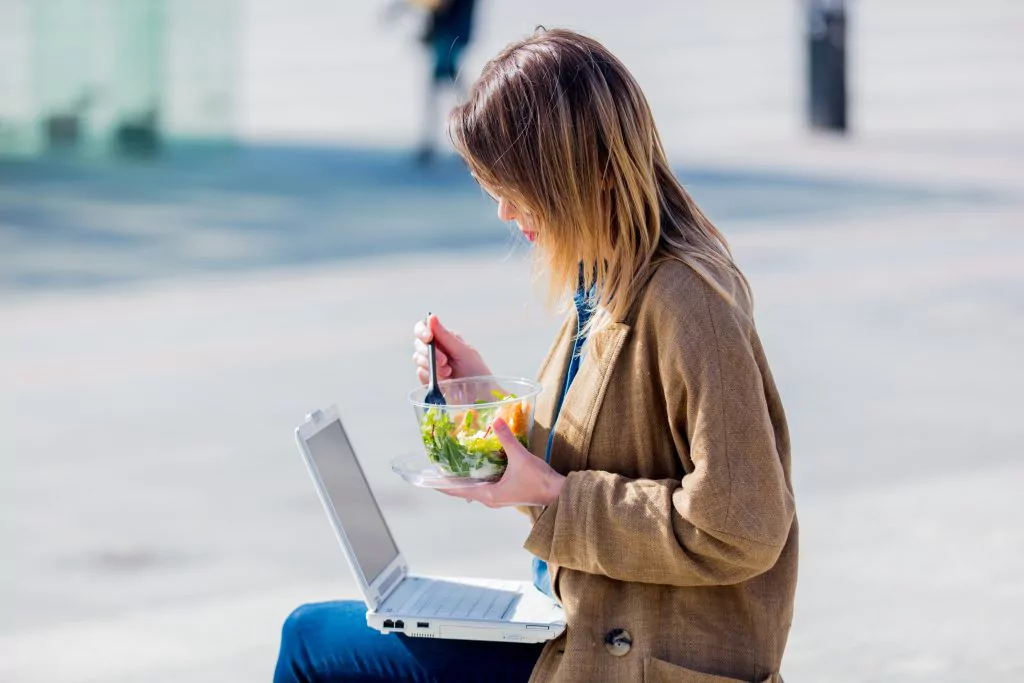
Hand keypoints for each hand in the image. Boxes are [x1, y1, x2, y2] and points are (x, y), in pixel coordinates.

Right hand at [413, 315, 491, 383]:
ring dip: (433, 366)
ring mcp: (430, 365)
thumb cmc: (475, 370)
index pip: (423, 328)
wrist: (480, 395)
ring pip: (418, 358)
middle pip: (418, 343)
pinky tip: (443, 381)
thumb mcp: (463, 351)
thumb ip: (445, 335)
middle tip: (445, 362)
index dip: (422, 331)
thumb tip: (431, 316)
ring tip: (449, 373)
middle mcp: (435, 350)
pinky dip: (430, 376)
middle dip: (431, 353)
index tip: (429, 338)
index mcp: (444, 339)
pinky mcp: (428, 379)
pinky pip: (420, 373)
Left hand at [439, 418, 565, 507]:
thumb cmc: (539, 481)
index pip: (457, 490)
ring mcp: (498, 496)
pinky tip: (476, 464)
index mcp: (488, 494)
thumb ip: (507, 439)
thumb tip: (496, 419)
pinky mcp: (506, 491)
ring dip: (462, 477)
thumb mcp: (521, 458)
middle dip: (449, 478)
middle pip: (462, 488)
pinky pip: (484, 484)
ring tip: (451, 463)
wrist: (558, 493)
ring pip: (473, 486)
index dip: (440, 484)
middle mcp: (490, 497)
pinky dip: (476, 475)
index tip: (425, 478)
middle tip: (436, 464)